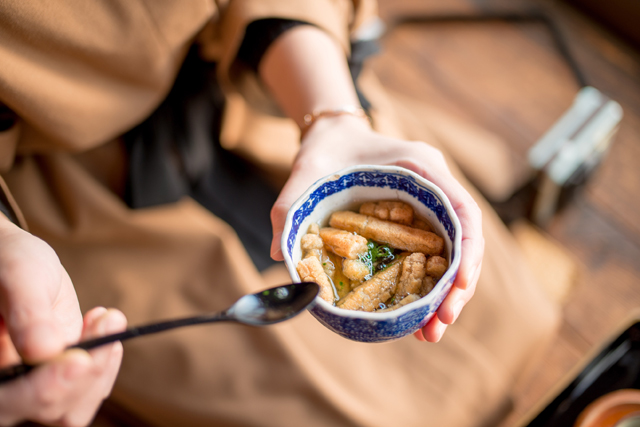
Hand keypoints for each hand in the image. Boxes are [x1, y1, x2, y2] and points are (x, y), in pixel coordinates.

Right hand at [0, 219, 126, 425]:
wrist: (17, 266)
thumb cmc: (8, 264)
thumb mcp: (17, 276)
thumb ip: (26, 313)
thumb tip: (43, 350)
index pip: (12, 401)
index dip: (48, 387)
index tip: (80, 358)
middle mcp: (7, 390)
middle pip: (52, 409)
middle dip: (89, 370)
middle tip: (110, 319)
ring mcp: (36, 388)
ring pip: (76, 407)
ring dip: (102, 364)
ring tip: (107, 318)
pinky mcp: (61, 377)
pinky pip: (91, 387)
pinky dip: (106, 359)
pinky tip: (103, 324)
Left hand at [270, 116, 483, 342]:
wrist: (331, 136)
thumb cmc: (324, 149)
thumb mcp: (304, 172)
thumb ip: (288, 208)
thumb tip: (277, 254)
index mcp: (421, 168)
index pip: (463, 210)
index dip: (468, 250)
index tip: (459, 287)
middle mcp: (435, 186)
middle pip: (464, 239)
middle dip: (458, 286)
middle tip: (439, 326)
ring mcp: (430, 205)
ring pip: (452, 253)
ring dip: (445, 293)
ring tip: (429, 332)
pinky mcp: (419, 221)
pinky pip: (433, 255)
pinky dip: (428, 284)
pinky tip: (415, 314)